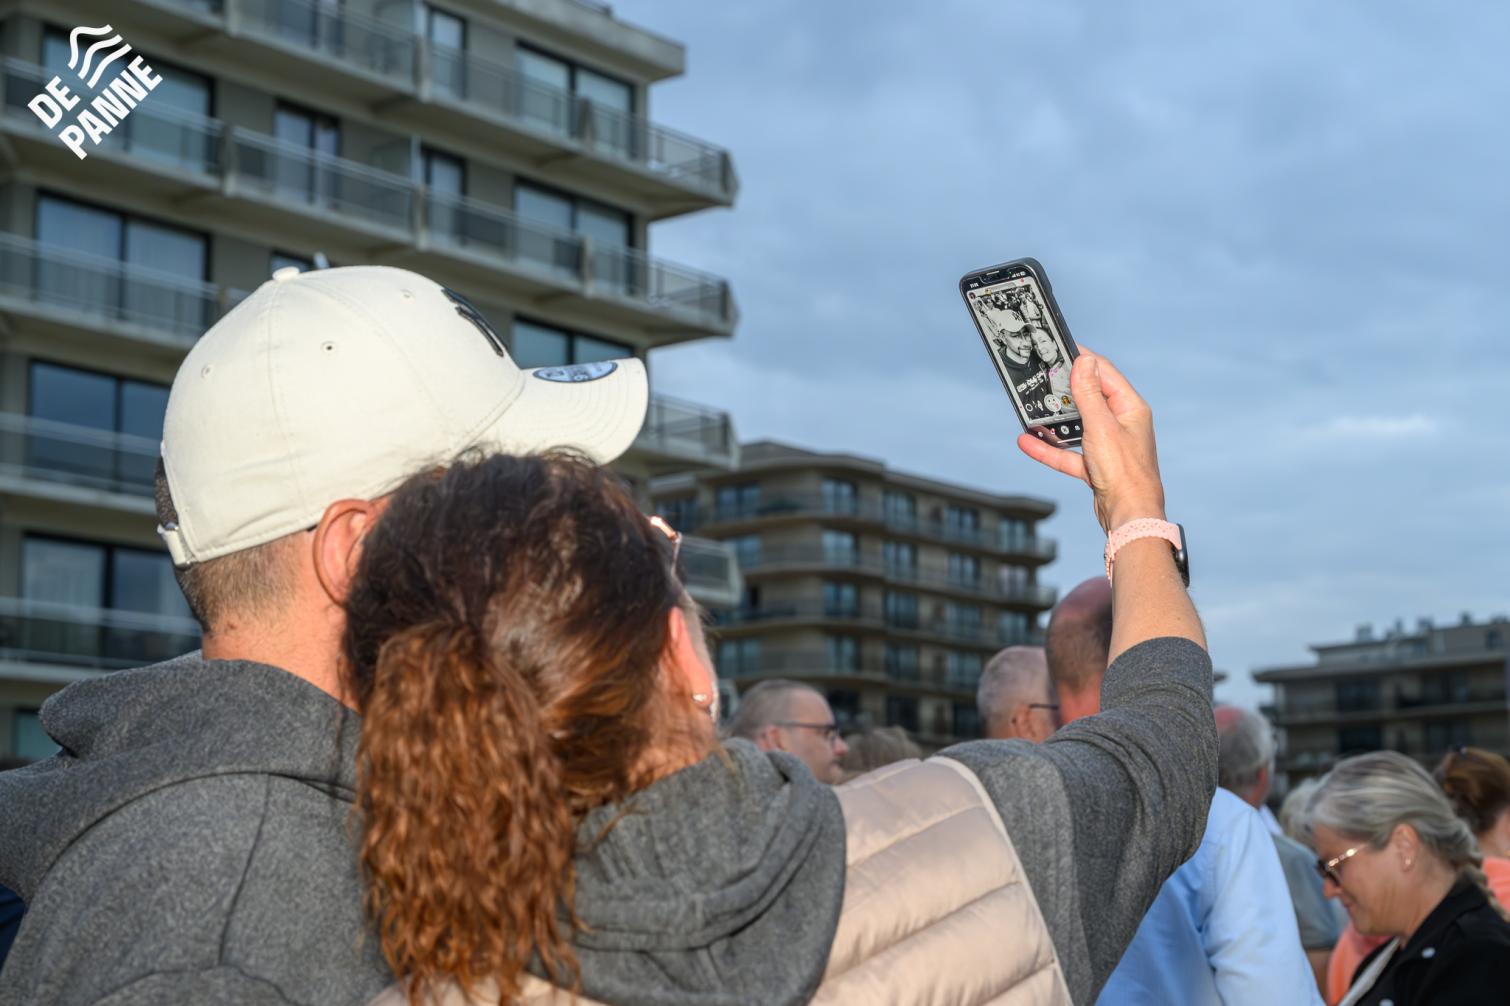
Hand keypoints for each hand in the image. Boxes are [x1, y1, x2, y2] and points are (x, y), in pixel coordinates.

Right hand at [1017, 348, 1165, 532]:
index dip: (1083, 361)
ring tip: (1033, 412)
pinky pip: (1069, 452)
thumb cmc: (1124, 471)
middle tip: (1042, 380)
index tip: (1061, 351)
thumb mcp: (1101, 426)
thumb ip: (1089, 394)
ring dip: (1055, 421)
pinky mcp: (1096, 465)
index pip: (1105, 374)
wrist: (1129, 515)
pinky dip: (1050, 448)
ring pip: (1076, 426)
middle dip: (1064, 391)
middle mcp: (1121, 424)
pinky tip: (1030, 442)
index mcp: (1130, 408)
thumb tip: (1084, 361)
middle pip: (1089, 398)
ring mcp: (1108, 445)